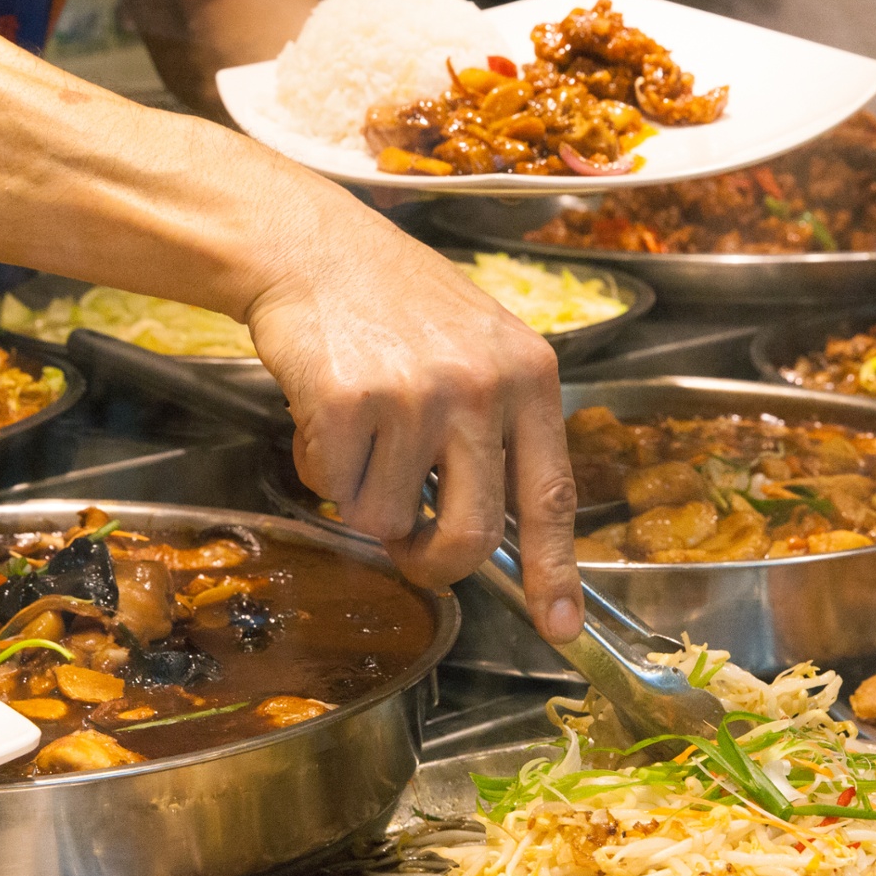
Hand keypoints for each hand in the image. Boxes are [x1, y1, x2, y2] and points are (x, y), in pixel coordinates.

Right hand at [243, 208, 583, 642]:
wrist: (314, 247)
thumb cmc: (397, 304)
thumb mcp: (482, 348)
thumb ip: (499, 430)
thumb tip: (501, 534)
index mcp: (530, 377)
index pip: (551, 496)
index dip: (555, 572)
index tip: (561, 628)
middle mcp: (482, 387)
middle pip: (470, 534)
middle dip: (432, 561)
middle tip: (409, 548)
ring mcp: (415, 394)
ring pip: (386, 519)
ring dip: (361, 495)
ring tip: (360, 430)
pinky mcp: (348, 400)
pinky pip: (332, 486)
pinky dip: (319, 465)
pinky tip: (325, 411)